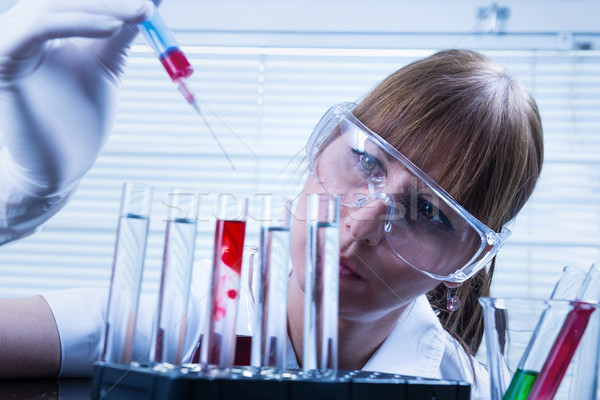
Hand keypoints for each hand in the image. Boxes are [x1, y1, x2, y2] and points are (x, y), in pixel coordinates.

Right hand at [0, 0, 154, 194]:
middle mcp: (20, 28)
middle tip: (149, 5)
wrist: (62, 164)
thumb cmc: (80, 119)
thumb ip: (120, 32)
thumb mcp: (106, 64)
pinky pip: (38, 28)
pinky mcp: (3, 61)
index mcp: (41, 26)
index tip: (152, 1)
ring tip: (140, 14)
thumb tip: (147, 2)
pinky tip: (112, 29)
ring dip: (103, 7)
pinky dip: (77, 23)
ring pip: (53, 5)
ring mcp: (9, 42)